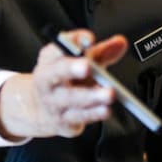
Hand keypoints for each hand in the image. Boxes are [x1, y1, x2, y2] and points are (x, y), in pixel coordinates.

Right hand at [0, 29, 127, 138]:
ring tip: (109, 93)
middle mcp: (47, 80)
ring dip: (91, 96)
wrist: (40, 109)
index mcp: (50, 60)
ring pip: (71, 99)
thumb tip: (120, 43)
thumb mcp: (80, 62)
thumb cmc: (65, 80)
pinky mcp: (63, 121)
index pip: (57, 47)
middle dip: (72, 68)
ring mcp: (53, 102)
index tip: (89, 40)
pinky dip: (94, 113)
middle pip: (58, 72)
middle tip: (87, 66)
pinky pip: (79, 117)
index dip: (72, 41)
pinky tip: (106, 110)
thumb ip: (101, 51)